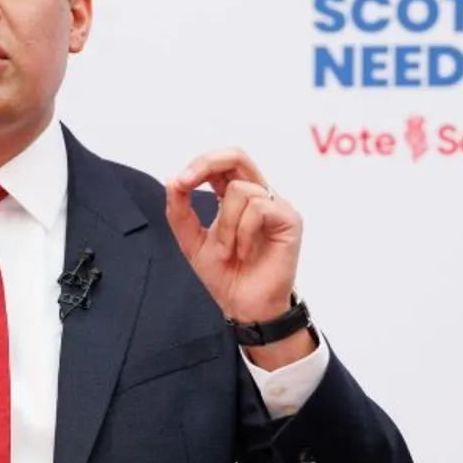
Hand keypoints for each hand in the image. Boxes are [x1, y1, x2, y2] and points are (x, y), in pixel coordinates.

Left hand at [165, 149, 314, 366]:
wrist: (245, 307)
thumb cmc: (227, 276)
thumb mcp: (192, 242)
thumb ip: (180, 212)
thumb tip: (173, 180)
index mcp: (236, 197)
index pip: (222, 164)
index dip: (199, 164)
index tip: (179, 182)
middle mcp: (258, 196)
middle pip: (237, 156)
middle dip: (206, 164)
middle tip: (185, 182)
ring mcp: (276, 206)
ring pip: (242, 190)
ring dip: (226, 225)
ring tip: (229, 251)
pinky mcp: (289, 220)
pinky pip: (259, 208)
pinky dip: (243, 233)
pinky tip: (245, 252)